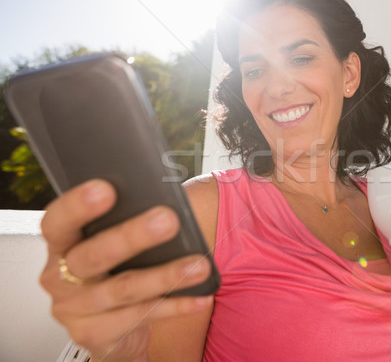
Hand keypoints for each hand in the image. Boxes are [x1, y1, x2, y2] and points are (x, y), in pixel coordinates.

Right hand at [39, 180, 213, 361]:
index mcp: (62, 245)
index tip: (106, 189)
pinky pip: (141, 316)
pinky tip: (200, 296)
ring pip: (125, 289)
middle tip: (168, 220)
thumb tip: (166, 205)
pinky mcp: (94, 335)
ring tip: (199, 265)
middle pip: (94, 255)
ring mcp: (73, 310)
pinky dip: (175, 305)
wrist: (110, 328)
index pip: (58, 222)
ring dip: (166, 275)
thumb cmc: (115, 271)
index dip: (77, 206)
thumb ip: (125, 224)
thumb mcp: (113, 246)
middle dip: (133, 236)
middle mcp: (59, 278)